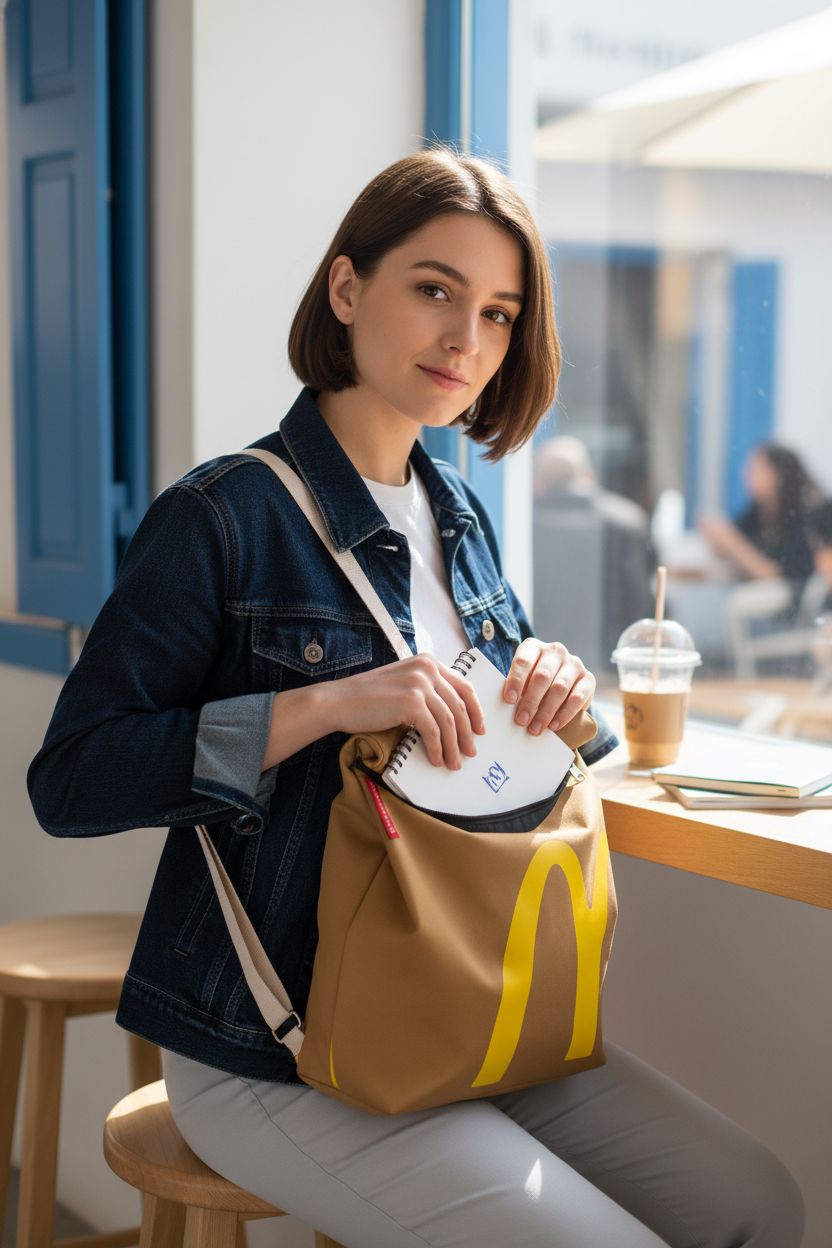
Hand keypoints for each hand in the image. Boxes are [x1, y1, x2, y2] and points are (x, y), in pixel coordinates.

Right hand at [327, 654, 485, 769]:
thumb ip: (426, 691)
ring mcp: (420, 684)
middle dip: (468, 733)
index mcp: (428, 662)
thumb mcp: (403, 684)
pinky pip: (433, 731)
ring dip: (453, 746)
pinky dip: (436, 748)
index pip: (464, 686)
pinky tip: (434, 759)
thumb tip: (452, 718)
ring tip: (453, 763)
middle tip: (470, 752)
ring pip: (450, 721)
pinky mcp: (411, 702)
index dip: (475, 711)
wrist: (338, 701)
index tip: (479, 729)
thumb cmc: (367, 697)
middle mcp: (427, 668)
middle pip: (460, 705)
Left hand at [502, 638, 594, 735]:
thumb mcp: (522, 680)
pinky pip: (577, 697)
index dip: (516, 680)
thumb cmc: (533, 683)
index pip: (524, 661)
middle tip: (522, 720)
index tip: (509, 700)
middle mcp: (555, 651)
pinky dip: (564, 714)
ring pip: (560, 688)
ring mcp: (574, 664)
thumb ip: (517, 689)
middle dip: (531, 701)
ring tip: (536, 728)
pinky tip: (554, 725)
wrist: (562, 686)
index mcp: (534, 647)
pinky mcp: (589, 679)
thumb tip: (509, 708)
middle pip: (542, 676)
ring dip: (546, 711)